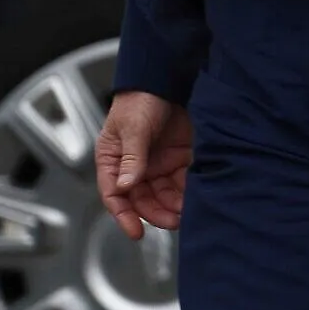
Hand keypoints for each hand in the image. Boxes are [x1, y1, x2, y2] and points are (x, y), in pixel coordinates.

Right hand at [98, 90, 192, 236]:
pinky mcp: (177, 159)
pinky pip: (181, 183)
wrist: (168, 78)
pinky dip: (187, 193)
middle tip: (171, 221)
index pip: (114, 194)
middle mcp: (134, 166)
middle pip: (142, 200)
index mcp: (113, 159)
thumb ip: (132, 157)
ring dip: (173, 206)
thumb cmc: (140, 98)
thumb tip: (126, 185)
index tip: (135, 232)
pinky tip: (195, 198)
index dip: (123, 215)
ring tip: (186, 212)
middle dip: (155, 214)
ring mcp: (157, 164)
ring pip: (163, 195)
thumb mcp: (133, 128)